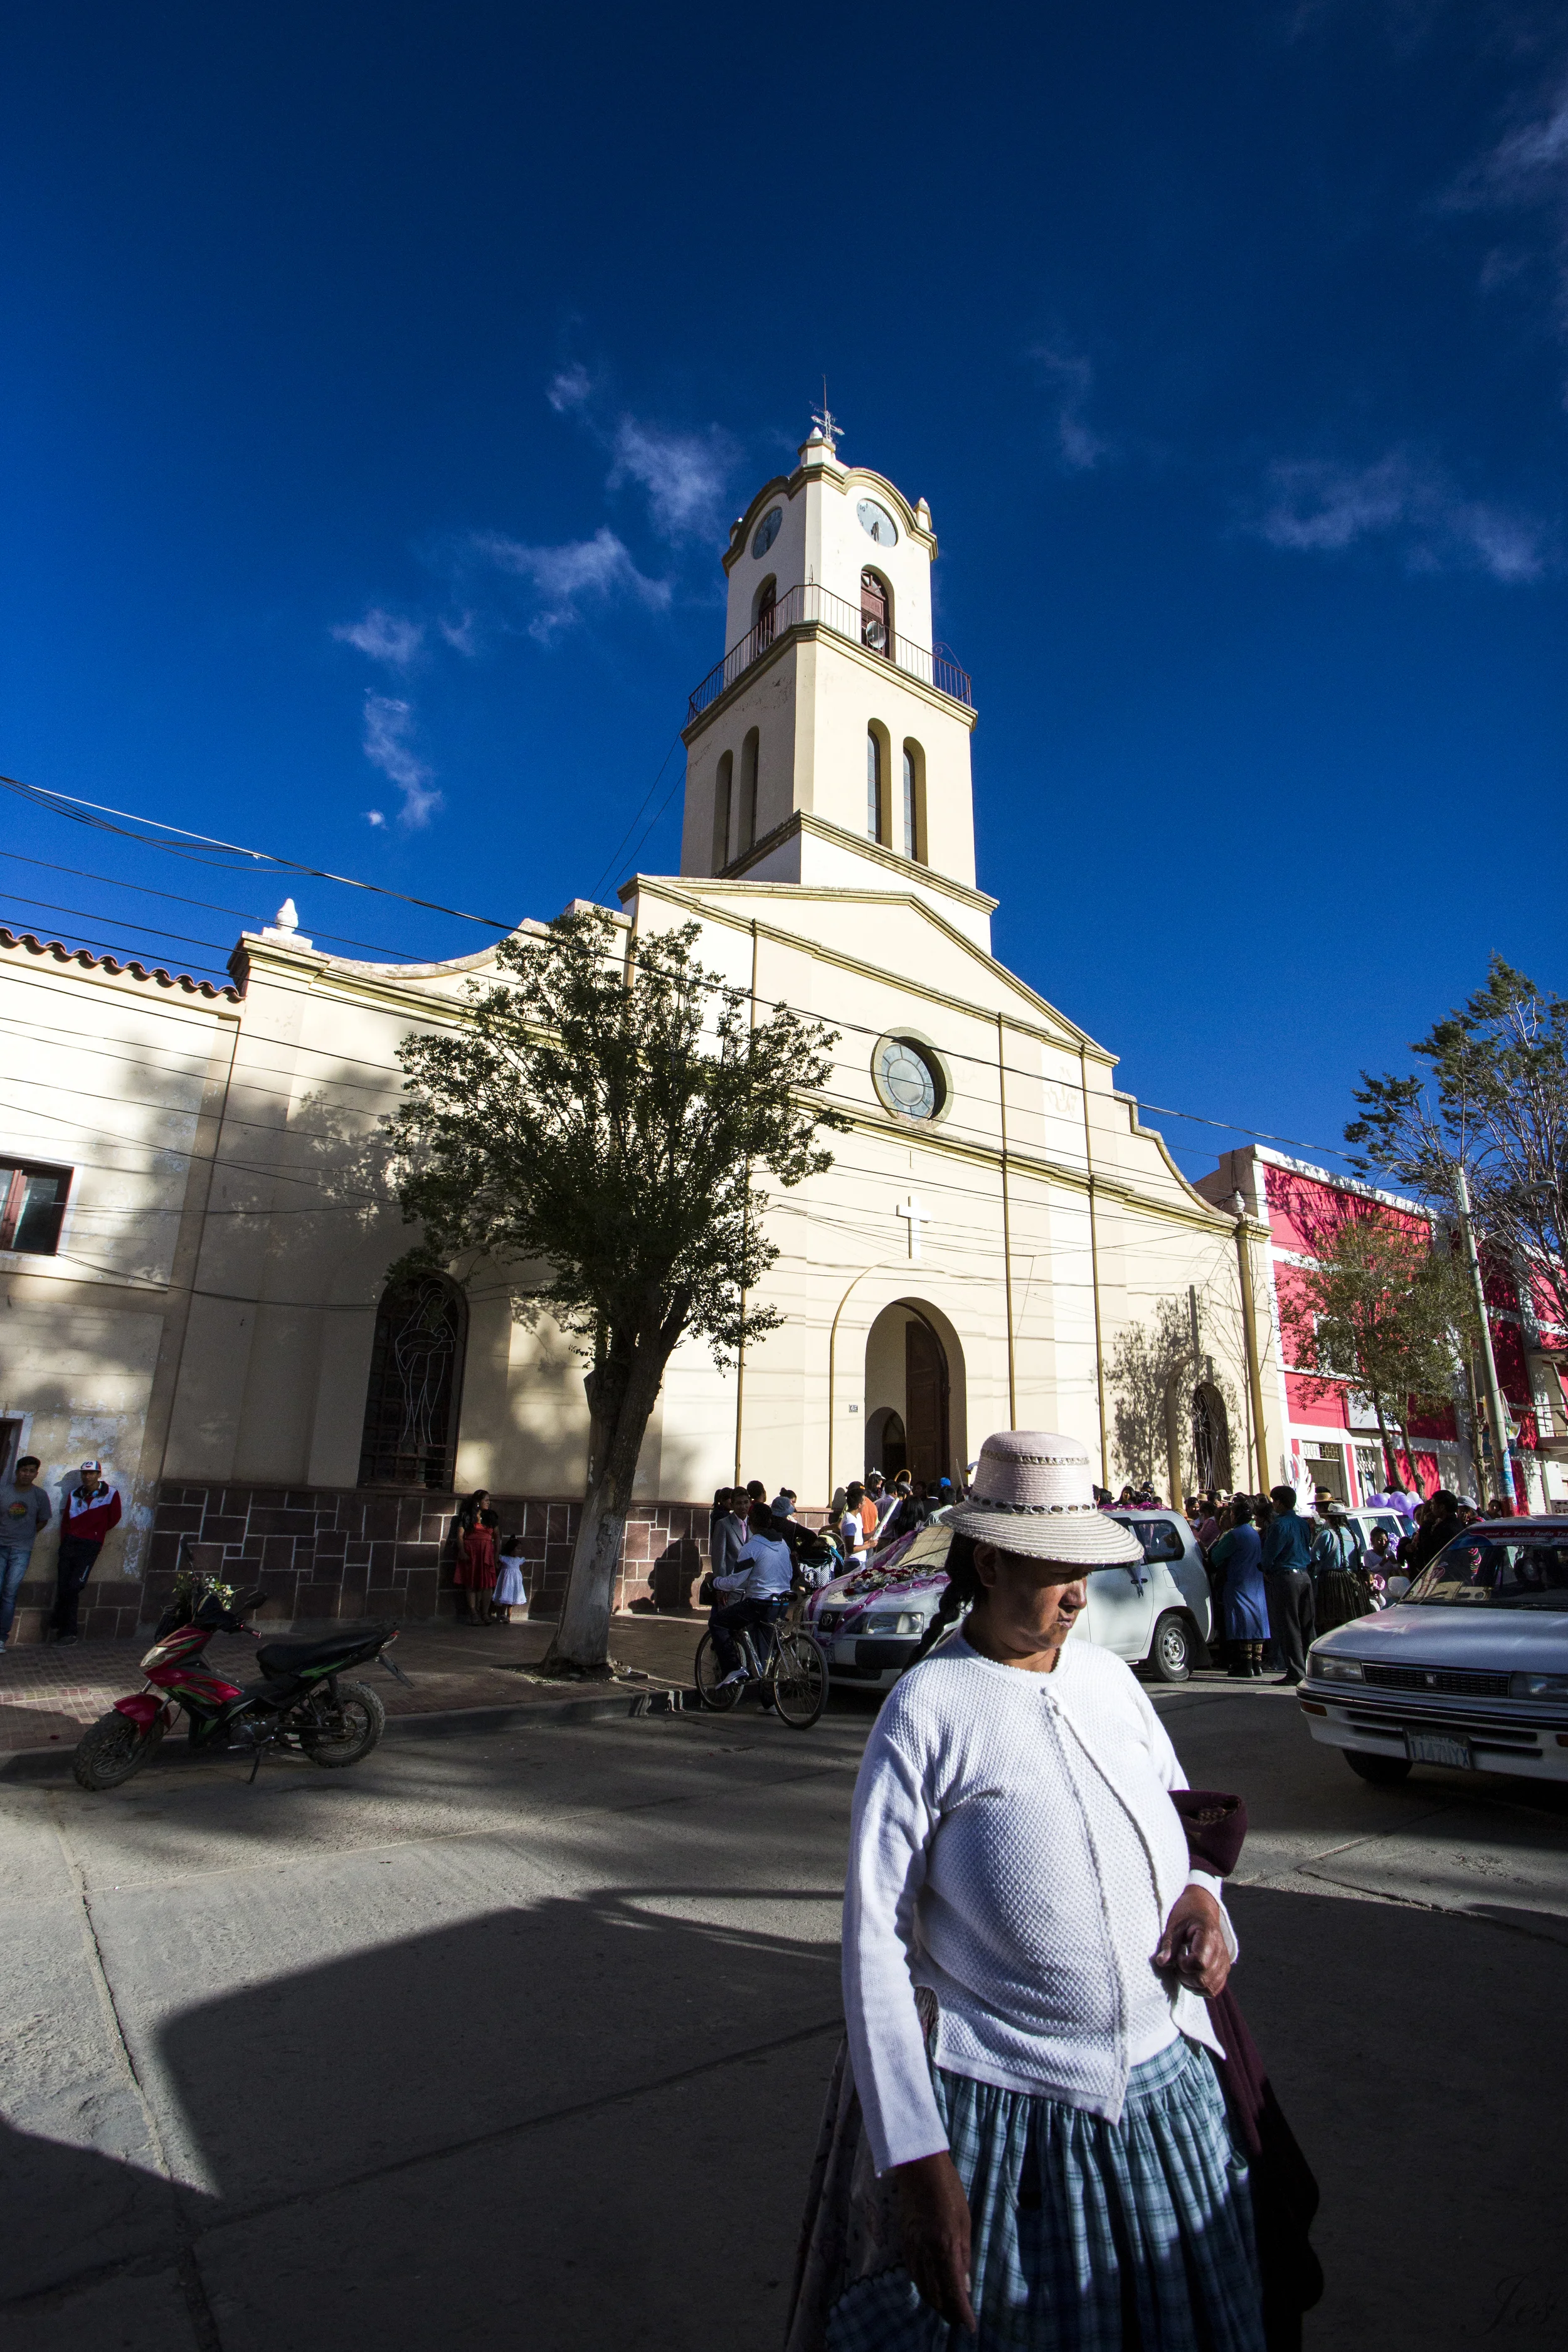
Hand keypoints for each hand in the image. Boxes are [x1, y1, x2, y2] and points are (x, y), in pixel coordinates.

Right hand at [892, 2150, 976, 2334]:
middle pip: (935, 2293)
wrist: (919, 2166)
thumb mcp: (964, 2221)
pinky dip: (923, 2285)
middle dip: (948, 2311)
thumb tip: (965, 2285)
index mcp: (945, 2245)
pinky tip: (930, 2287)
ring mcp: (912, 2246)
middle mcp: (925, 2250)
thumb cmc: (949, 2189)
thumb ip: (964, 2255)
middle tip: (960, 2320)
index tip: (970, 2326)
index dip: (962, 2312)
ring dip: (935, 2301)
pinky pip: (913, 2272)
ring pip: (922, 2285)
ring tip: (947, 2309)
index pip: (953, 2290)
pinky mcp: (904, 2240)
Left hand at [1153, 1885, 1231, 1996]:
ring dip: (1192, 1985)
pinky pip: (1214, 1988)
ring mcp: (1224, 1962)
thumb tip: (1161, 1962)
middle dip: (1185, 1977)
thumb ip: (1169, 1945)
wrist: (1203, 1908)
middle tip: (1178, 1963)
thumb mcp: (1174, 1925)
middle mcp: (1221, 1951)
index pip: (1199, 1963)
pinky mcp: (1224, 1969)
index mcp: (1209, 1936)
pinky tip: (1191, 1976)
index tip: (1178, 1954)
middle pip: (1204, 1980)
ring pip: (1209, 1988)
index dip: (1184, 1964)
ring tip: (1184, 1969)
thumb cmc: (1187, 1913)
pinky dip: (1200, 1988)